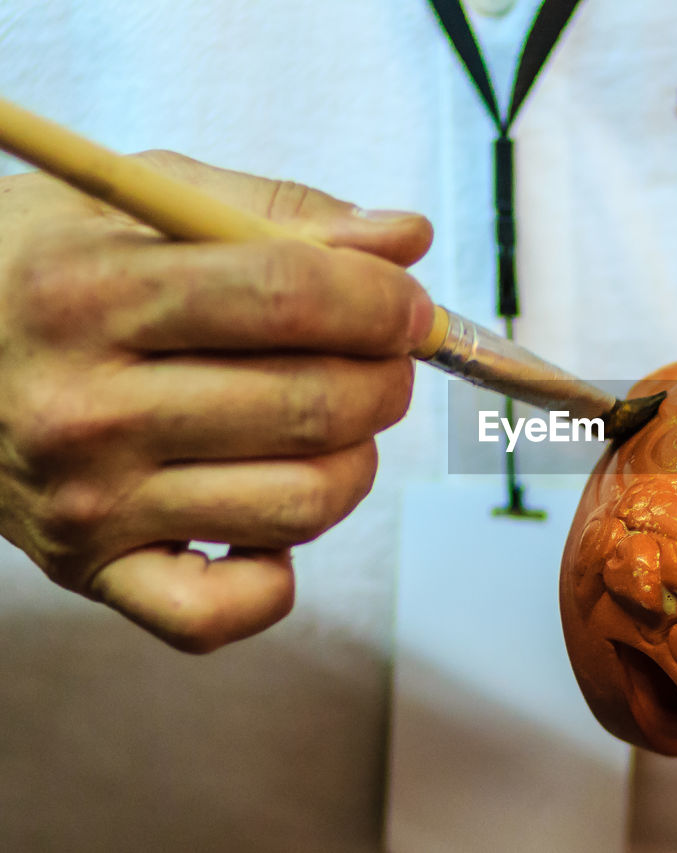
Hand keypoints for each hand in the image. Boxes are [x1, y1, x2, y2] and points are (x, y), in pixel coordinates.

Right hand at [0, 151, 434, 651]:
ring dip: (354, 460)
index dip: (381, 301)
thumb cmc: (45, 266)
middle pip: (310, 406)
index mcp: (90, 294)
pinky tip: (268, 513)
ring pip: (302, 503)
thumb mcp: (142, 201)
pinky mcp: (93, 573)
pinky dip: (277, 575)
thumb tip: (407, 239)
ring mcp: (89, 505)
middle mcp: (82, 410)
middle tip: (382, 358)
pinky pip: (222, 613)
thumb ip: (280, 214)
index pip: (286, 298)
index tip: (410, 304)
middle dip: (385, 377)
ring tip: (330, 423)